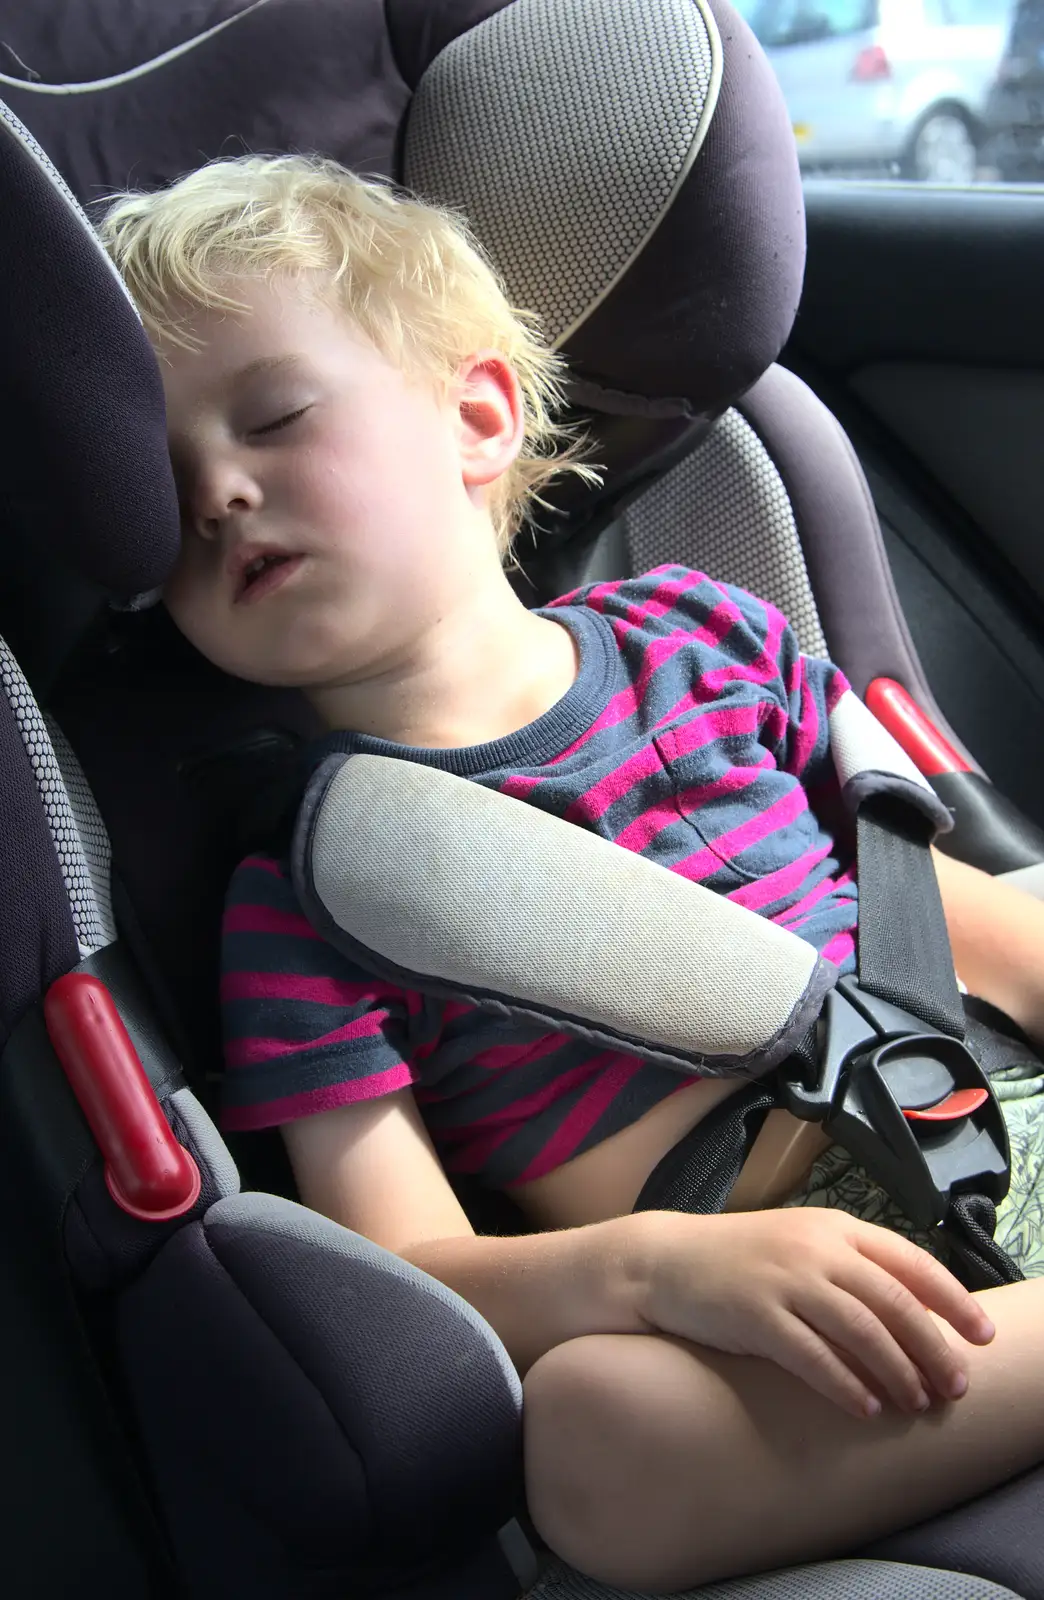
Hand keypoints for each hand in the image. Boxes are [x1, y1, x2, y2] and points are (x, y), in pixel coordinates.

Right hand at [637, 1208, 995, 1419]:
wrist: (665, 1260)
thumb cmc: (740, 1259)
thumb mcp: (801, 1245)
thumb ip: (852, 1268)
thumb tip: (915, 1313)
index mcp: (834, 1228)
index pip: (910, 1261)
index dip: (952, 1299)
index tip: (981, 1334)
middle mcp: (815, 1249)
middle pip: (893, 1302)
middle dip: (933, 1347)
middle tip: (955, 1385)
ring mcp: (785, 1280)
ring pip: (861, 1331)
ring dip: (897, 1372)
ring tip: (916, 1401)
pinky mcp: (756, 1314)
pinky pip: (812, 1356)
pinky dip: (845, 1385)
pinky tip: (866, 1407)